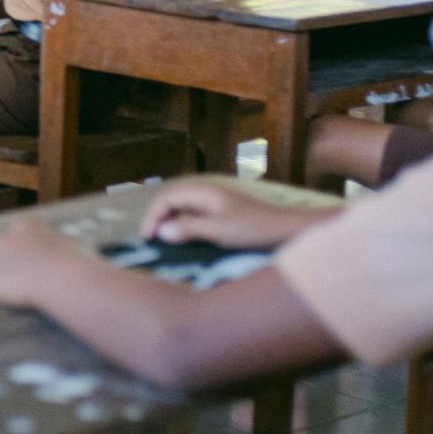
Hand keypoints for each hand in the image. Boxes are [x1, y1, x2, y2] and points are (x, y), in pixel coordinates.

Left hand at [0, 220, 92, 307]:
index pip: (12, 233)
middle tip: (3, 271)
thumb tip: (83, 257)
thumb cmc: (75, 265)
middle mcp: (3, 238)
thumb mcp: (74, 249)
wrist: (59, 277)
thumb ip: (68, 251)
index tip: (23, 261)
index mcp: (24, 228)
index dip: (15, 248)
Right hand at [137, 181, 307, 249]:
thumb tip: (161, 232)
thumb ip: (189, 229)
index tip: (146, 239)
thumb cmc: (254, 228)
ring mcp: (213, 203)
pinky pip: (192, 216)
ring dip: (168, 222)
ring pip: (181, 209)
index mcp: (203, 192)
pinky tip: (183, 240)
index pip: (166, 198)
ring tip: (162, 242)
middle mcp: (205, 193)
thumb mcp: (219, 231)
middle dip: (157, 218)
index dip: (152, 217)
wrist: (286, 230)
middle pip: (171, 201)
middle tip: (150, 241)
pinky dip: (181, 226)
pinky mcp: (220, 214)